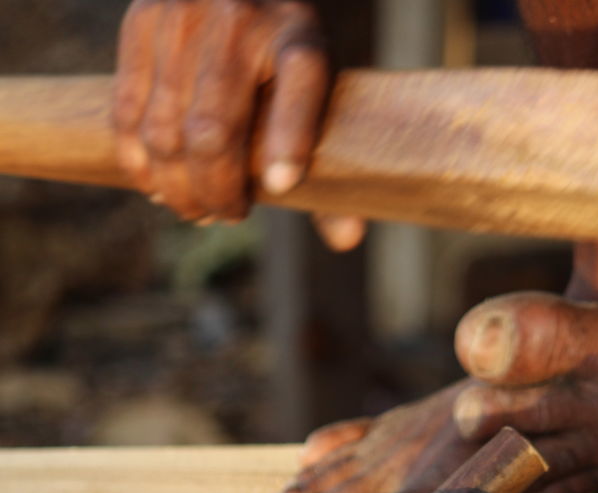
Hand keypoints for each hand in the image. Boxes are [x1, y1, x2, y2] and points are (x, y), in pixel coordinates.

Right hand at [114, 0, 363, 245]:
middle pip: (213, 133)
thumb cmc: (281, 52)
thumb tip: (345, 239)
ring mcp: (184, 14)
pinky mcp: (141, 18)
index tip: (283, 185)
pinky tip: (156, 183)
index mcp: (299, 33)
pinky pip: (128, 110)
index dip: (290, 139)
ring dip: (176, 187)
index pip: (303, 78)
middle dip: (215, 192)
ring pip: (165, 131)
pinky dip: (138, 160)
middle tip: (226, 214)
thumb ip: (329, 161)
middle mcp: (241, 17)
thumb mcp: (317, 86)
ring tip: (194, 208)